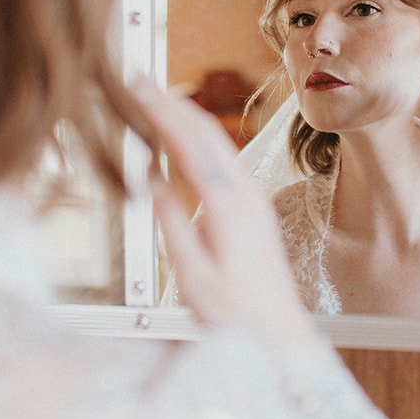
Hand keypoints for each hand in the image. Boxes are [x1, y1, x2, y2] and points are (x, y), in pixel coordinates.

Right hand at [132, 79, 319, 349]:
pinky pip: (224, 162)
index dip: (161, 111)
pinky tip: (184, 142)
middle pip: (207, 134)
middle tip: (141, 81)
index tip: (138, 86)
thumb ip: (173, 227)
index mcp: (228, 208)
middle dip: (173, 102)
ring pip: (218, 144)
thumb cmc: (237, 318)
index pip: (189, 145)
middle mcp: (246, 196)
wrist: (281, 337)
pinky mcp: (254, 211)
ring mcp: (254, 201)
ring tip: (158, 100)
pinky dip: (199, 140)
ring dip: (187, 117)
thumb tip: (153, 183)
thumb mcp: (193, 278)